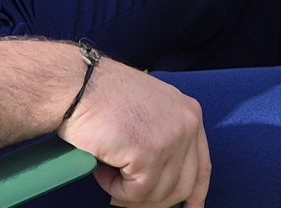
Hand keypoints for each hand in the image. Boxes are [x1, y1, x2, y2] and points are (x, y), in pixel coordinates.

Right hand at [59, 59, 210, 206]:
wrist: (78, 85)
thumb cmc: (102, 96)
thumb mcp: (150, 110)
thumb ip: (165, 138)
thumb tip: (166, 179)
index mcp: (190, 114)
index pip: (202, 166)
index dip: (196, 193)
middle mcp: (187, 125)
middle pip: (184, 185)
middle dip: (156, 201)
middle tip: (126, 199)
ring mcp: (171, 139)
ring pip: (158, 193)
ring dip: (129, 192)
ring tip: (108, 172)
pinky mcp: (149, 153)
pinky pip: (136, 192)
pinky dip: (116, 188)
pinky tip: (103, 170)